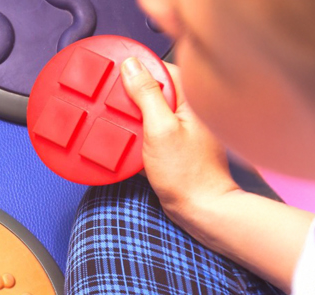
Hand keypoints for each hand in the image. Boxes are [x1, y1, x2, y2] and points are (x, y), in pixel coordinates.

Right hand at [120, 58, 239, 216]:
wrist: (200, 209)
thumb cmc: (187, 175)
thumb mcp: (160, 129)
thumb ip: (147, 94)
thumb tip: (133, 66)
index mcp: (191, 100)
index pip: (164, 70)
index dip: (139, 71)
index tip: (117, 75)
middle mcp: (189, 111)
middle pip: (155, 91)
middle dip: (132, 97)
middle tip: (114, 105)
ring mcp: (182, 129)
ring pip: (150, 112)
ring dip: (132, 119)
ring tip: (120, 127)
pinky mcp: (175, 146)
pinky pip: (151, 132)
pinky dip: (138, 136)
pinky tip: (128, 145)